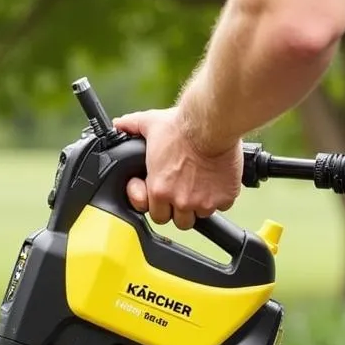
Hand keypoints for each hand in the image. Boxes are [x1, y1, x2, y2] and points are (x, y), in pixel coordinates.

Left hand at [112, 107, 242, 229]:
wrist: (213, 123)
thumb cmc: (182, 125)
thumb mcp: (151, 124)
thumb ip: (133, 126)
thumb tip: (120, 124)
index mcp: (159, 190)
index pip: (156, 216)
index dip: (161, 207)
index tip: (166, 196)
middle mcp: (180, 200)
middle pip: (180, 221)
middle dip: (181, 210)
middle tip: (186, 190)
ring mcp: (203, 201)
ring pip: (201, 215)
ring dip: (201, 203)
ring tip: (203, 183)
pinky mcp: (224, 197)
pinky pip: (223, 205)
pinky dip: (223, 195)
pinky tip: (220, 179)